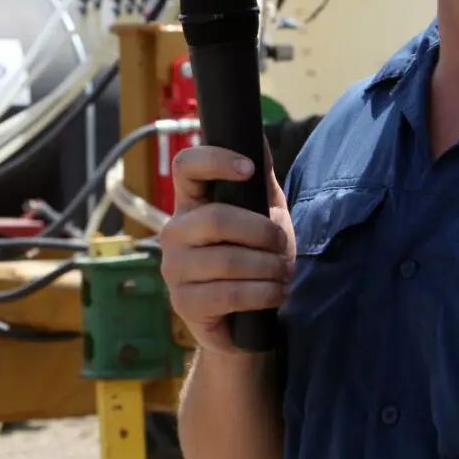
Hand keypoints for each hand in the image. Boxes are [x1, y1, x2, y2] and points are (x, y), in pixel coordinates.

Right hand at [160, 145, 294, 355]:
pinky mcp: (184, 304)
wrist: (245, 320)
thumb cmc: (253, 259)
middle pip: (217, 218)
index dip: (215, 160)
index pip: (186, 166)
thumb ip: (260, 182)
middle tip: (283, 246)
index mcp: (191, 204)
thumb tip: (260, 138)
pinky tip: (276, 294)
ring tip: (284, 274)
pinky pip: (229, 294)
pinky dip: (263, 294)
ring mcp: (175, 269)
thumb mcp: (263, 215)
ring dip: (268, 267)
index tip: (248, 169)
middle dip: (263, 233)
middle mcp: (174, 232)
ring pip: (227, 260)